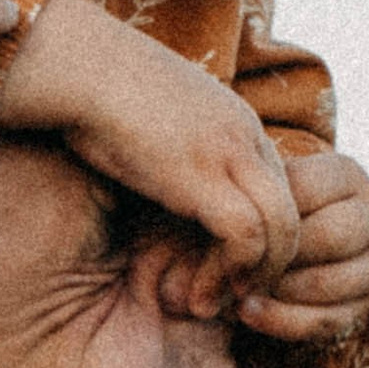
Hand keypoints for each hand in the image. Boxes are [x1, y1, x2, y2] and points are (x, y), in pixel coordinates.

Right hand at [0, 0, 299, 313]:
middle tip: (236, 297)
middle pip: (293, 213)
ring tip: (216, 302)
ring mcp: (230, 153)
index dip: (262, 239)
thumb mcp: (151, 119)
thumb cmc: (93, 89)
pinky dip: (230, 272)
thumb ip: (174, 148)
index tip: (228, 268)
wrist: (75, 64)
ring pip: (283, 230)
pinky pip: (246, 236)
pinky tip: (199, 291)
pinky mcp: (204, 174)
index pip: (278, 191)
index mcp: (237, 123)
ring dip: (253, 278)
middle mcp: (246, 136)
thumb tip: (158, 177)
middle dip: (271, 266)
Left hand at [233, 150, 368, 345]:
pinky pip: (327, 320)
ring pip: (330, 282)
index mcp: (348, 175)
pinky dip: (283, 321)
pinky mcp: (367, 303)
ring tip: (235, 290)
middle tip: (231, 266)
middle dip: (276, 257)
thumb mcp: (260, 191)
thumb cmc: (270, 207)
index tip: (222, 227)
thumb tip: (203, 241)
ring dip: (277, 292)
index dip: (262, 213)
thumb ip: (238, 205)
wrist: (304, 239)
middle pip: (329, 237)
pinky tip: (248, 313)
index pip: (305, 191)